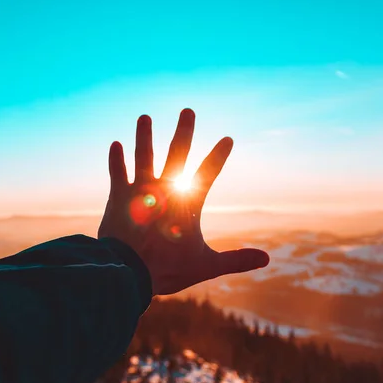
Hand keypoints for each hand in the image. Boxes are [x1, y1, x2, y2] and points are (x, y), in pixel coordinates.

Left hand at [98, 108, 268, 294]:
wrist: (128, 272)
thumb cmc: (167, 269)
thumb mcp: (206, 265)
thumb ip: (236, 260)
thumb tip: (267, 259)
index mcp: (186, 203)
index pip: (207, 173)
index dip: (218, 156)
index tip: (227, 138)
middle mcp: (165, 190)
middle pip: (176, 154)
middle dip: (183, 132)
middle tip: (187, 110)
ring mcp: (140, 191)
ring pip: (144, 156)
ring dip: (144, 136)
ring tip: (144, 117)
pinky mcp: (119, 197)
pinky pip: (117, 173)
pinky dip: (116, 160)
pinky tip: (115, 144)